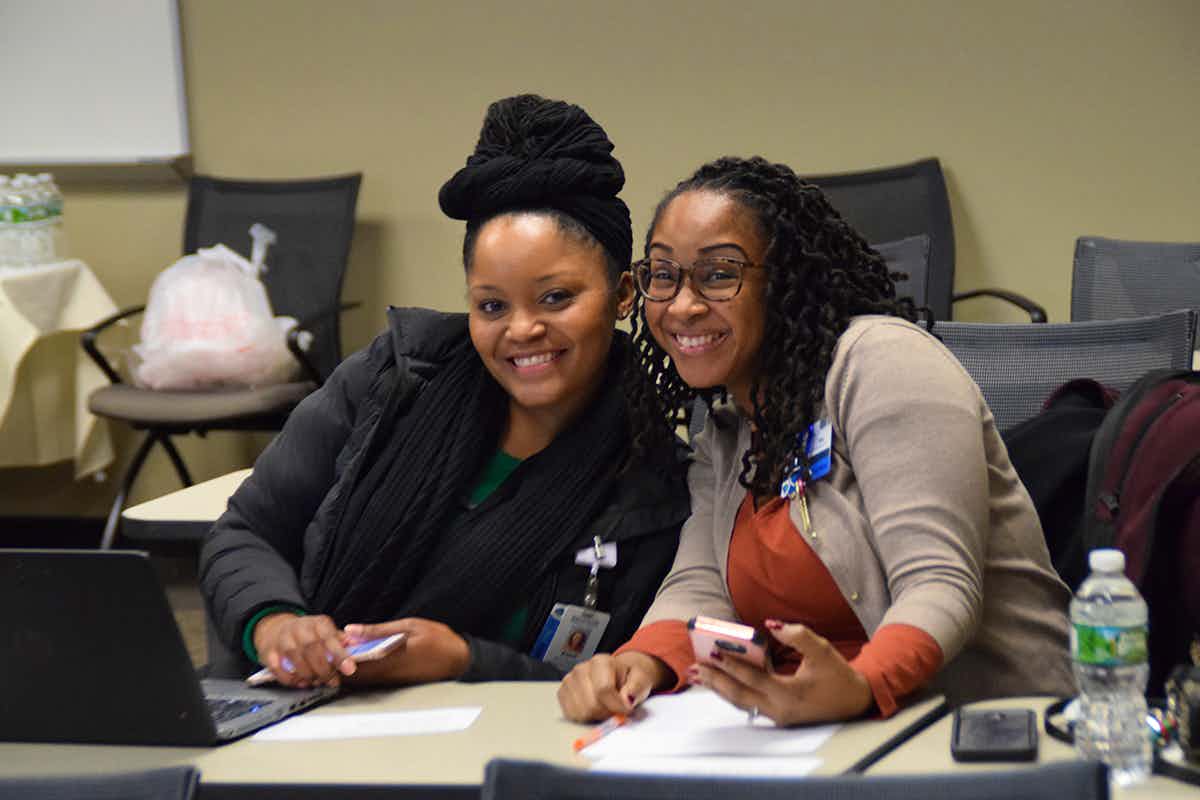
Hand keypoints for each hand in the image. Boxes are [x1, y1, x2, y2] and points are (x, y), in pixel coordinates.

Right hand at [253, 613, 355, 687]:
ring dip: (309, 675)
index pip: (330, 638)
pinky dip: (291, 679)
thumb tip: (356, 646)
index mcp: (318, 623)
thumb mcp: (325, 631)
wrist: (276, 628)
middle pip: (313, 649)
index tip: (349, 669)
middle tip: (331, 681)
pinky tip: (300, 682)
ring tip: (316, 681)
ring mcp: (283, 639)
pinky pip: (279, 668)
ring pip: (296, 658)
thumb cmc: (306, 633)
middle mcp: (300, 628)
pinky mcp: (269, 652)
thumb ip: (340, 640)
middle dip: (324, 669)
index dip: (340, 655)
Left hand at [340, 618, 469, 686]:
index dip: (338, 653)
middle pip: (351, 674)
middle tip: (336, 645)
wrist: (459, 660)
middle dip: (340, 661)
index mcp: (389, 658)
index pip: (352, 661)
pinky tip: (361, 656)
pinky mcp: (394, 684)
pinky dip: (361, 668)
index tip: (334, 640)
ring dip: (349, 665)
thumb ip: (378, 629)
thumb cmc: (437, 640)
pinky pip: (370, 679)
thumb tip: (352, 629)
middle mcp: (386, 674)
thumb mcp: (409, 626)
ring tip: (347, 648)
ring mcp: (390, 681)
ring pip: (358, 678)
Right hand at [558, 651, 671, 722]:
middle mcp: (581, 669)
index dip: (616, 706)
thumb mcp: (642, 679)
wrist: (619, 674)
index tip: (626, 710)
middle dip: (607, 713)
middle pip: (591, 705)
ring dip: (596, 716)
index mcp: (601, 662)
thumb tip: (626, 700)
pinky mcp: (562, 693)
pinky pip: (571, 715)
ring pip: (581, 713)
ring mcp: (569, 681)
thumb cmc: (629, 678)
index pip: (603, 689)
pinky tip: (593, 707)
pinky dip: (584, 717)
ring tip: (605, 706)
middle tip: (616, 708)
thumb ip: (636, 688)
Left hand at [690, 620, 872, 725]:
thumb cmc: (838, 676)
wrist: (856, 702)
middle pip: (738, 695)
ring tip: (698, 674)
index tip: (713, 652)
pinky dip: (731, 690)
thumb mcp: (822, 651)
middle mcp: (779, 710)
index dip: (732, 665)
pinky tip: (718, 681)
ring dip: (718, 687)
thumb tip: (771, 624)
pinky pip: (748, 702)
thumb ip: (798, 635)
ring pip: (740, 702)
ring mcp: (776, 716)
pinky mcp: (776, 715)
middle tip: (694, 666)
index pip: (753, 679)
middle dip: (715, 680)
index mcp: (789, 695)